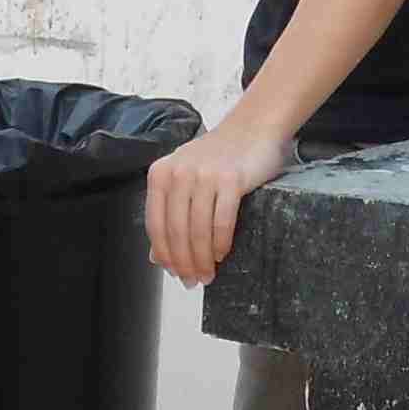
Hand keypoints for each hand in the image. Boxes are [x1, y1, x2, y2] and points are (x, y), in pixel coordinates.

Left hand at [145, 117, 296, 287]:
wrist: (253, 128)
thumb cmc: (219, 157)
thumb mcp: (186, 179)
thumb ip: (169, 213)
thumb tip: (156, 257)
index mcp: (161, 174)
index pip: (155, 224)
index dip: (164, 254)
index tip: (173, 273)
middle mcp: (179, 173)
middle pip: (176, 231)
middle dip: (183, 262)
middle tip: (193, 281)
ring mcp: (204, 175)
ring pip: (197, 230)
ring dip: (202, 259)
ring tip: (208, 275)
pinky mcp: (231, 179)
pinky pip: (221, 221)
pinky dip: (221, 243)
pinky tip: (222, 254)